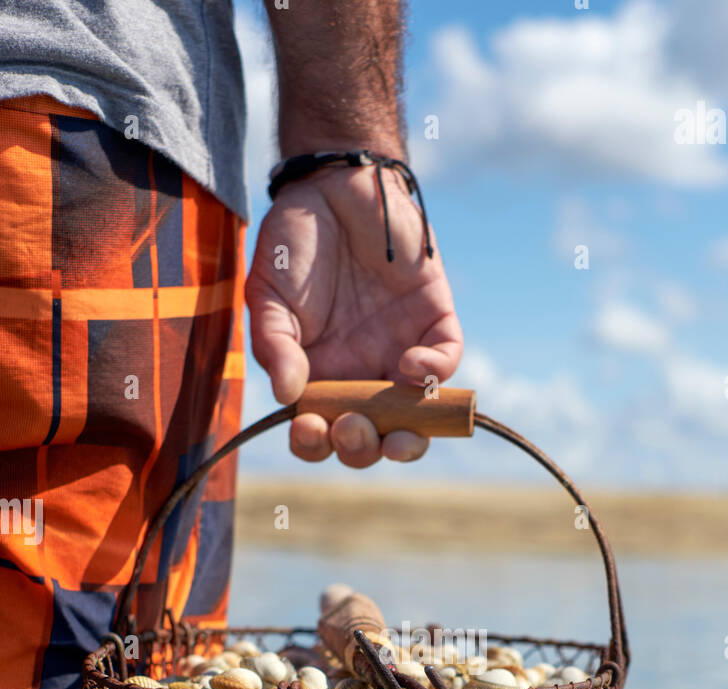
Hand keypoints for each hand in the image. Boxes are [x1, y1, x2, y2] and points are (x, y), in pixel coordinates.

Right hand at [245, 164, 462, 467]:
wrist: (333, 184)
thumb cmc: (293, 243)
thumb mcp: (268, 295)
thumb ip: (275, 345)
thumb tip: (288, 395)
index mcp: (319, 377)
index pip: (322, 431)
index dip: (317, 444)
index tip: (310, 432)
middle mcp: (362, 374)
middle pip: (372, 436)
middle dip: (364, 448)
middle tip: (352, 430)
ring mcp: (399, 350)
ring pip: (416, 415)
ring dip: (408, 435)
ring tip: (394, 431)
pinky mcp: (432, 322)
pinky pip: (444, 362)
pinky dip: (433, 374)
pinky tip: (409, 367)